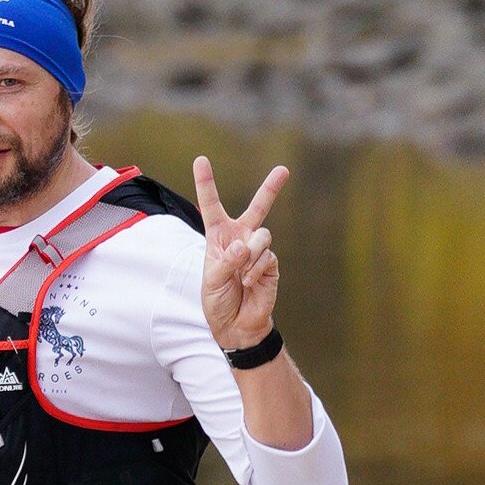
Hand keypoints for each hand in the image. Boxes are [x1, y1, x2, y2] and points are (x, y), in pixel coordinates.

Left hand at [191, 152, 286, 352]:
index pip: (211, 205)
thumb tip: (244, 246)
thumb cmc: (218, 300)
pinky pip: (267, 256)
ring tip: (242, 275)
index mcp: (218, 237)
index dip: (206, 182)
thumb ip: (225, 261)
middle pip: (258, 207)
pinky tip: (249, 283)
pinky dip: (256, 269)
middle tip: (283, 169)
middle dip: (271, 188)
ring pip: (262, 235)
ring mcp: (258, 250)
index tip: (201, 160)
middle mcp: (240, 238)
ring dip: (250, 254)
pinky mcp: (271, 264)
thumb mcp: (212, 280)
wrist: (236, 325)